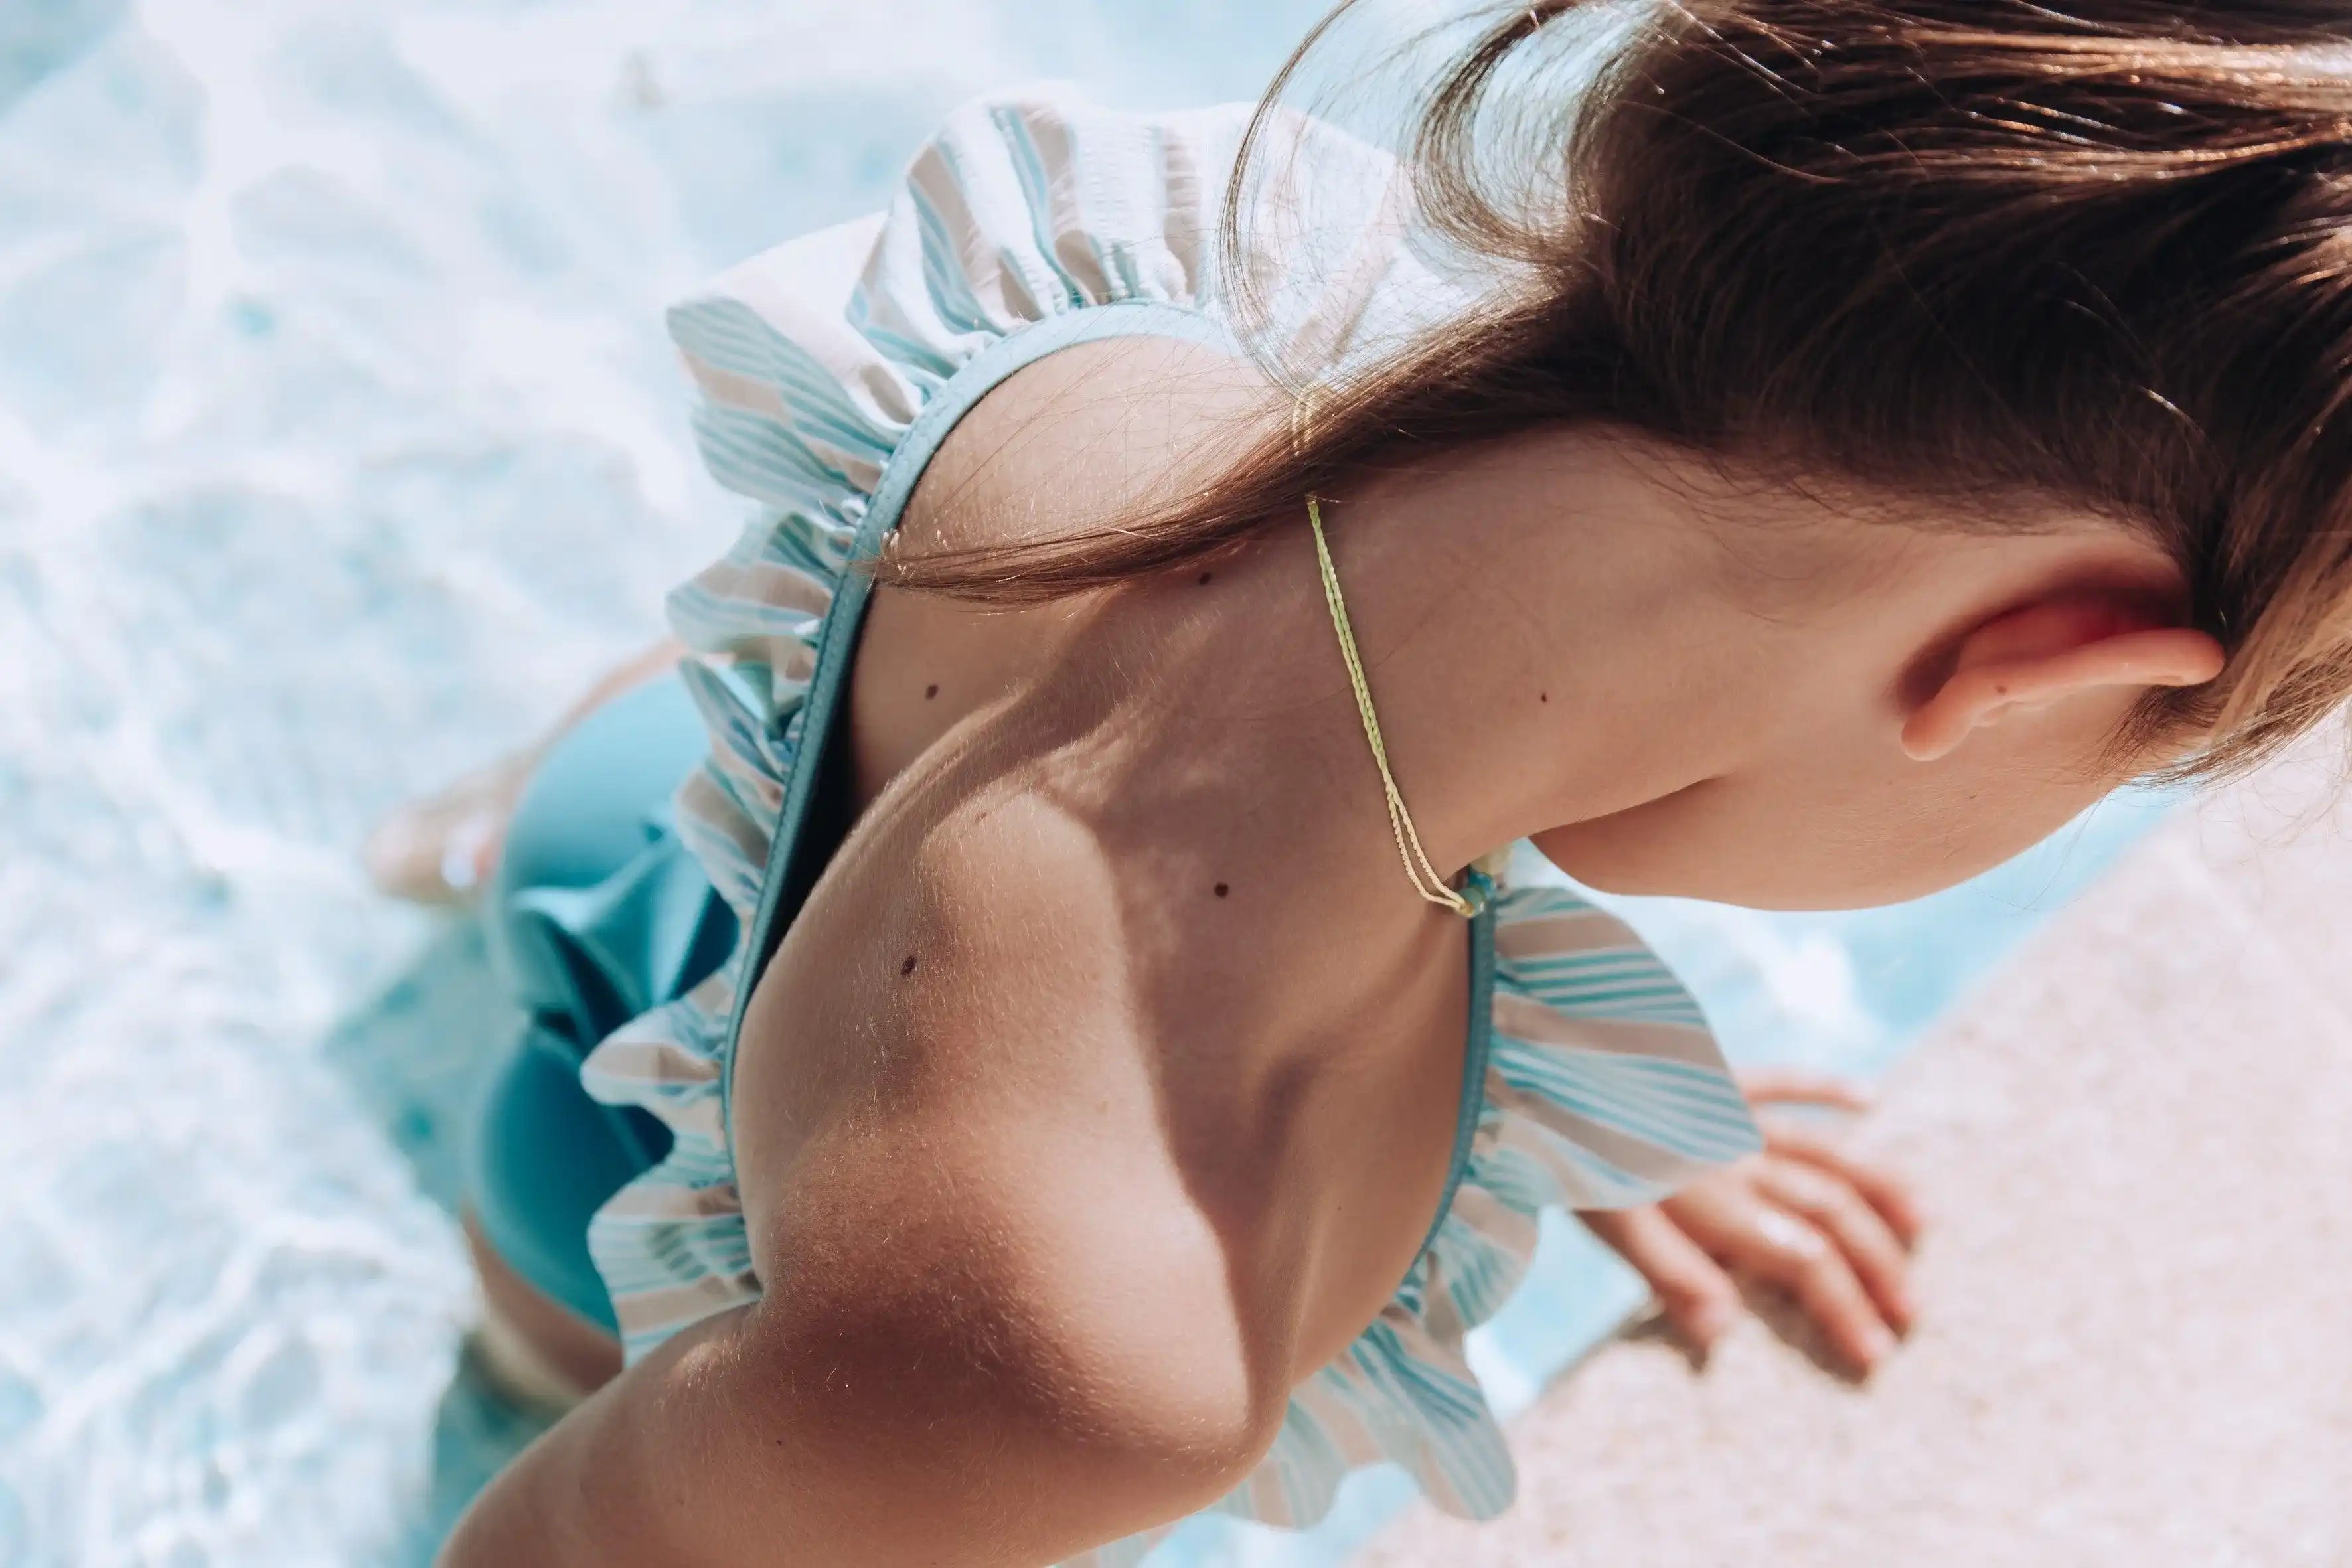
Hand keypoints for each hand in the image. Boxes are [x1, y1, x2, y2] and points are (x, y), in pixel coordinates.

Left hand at [1578, 1070, 1922, 1376]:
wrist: (1541, 1056)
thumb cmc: (1569, 1147)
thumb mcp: (1609, 1221)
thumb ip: (1671, 1274)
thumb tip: (1726, 1334)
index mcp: (1715, 1198)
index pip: (1804, 1258)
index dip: (1845, 1308)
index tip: (1878, 1354)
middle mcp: (1738, 1156)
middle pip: (1828, 1212)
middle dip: (1876, 1264)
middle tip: (1913, 1313)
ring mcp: (1730, 1112)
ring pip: (1824, 1151)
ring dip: (1875, 1187)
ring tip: (1921, 1224)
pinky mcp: (1709, 1076)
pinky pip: (1779, 1080)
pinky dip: (1824, 1086)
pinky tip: (1869, 1095)